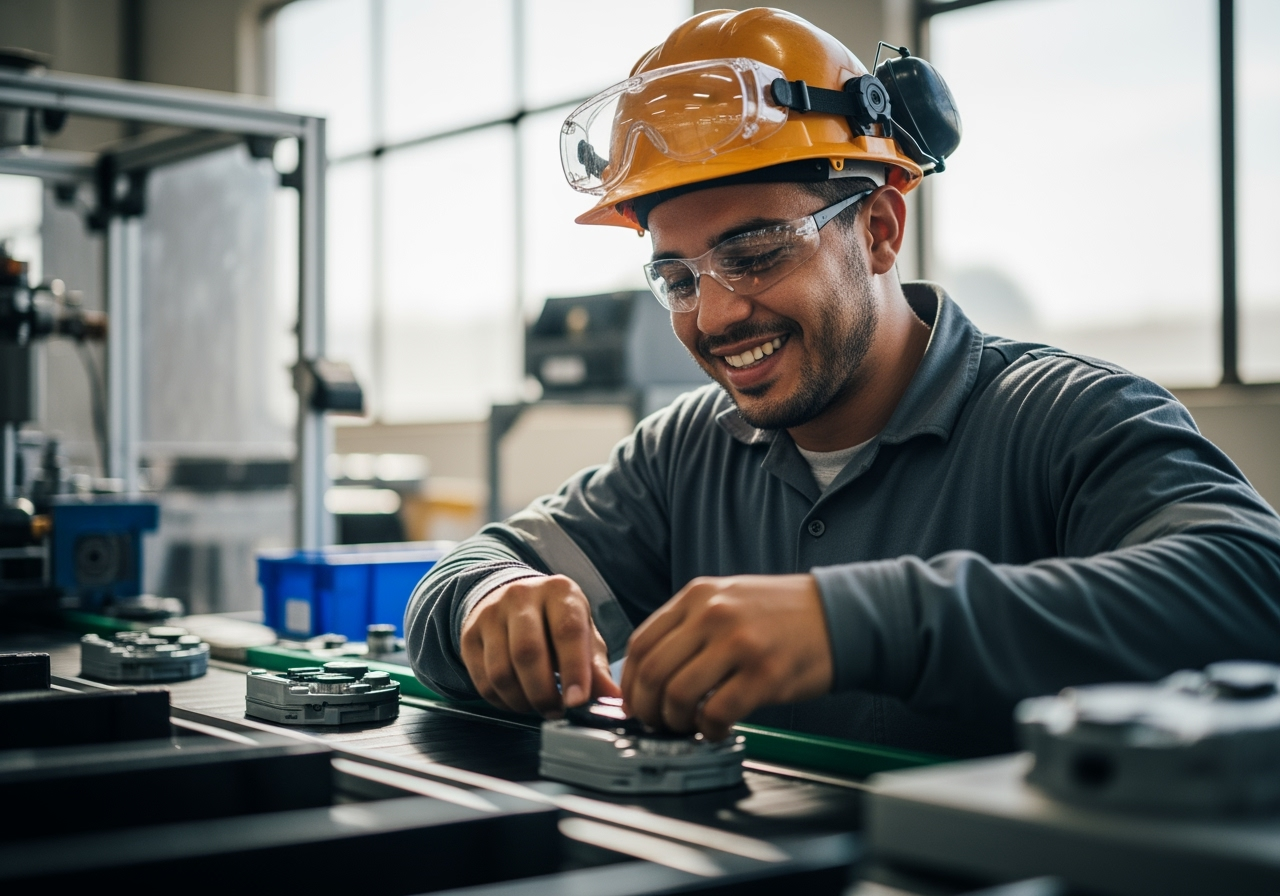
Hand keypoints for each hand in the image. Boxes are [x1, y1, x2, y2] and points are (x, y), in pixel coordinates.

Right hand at [459, 574, 620, 715]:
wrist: (511, 601)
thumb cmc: (555, 621)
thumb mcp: (583, 634)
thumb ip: (596, 666)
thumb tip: (613, 698)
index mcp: (559, 591)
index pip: (567, 631)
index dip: (574, 670)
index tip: (577, 701)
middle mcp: (521, 596)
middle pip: (528, 653)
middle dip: (544, 693)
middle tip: (556, 711)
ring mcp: (491, 613)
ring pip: (501, 671)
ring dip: (522, 701)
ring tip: (538, 706)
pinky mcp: (469, 635)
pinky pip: (482, 681)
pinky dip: (502, 701)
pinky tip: (517, 700)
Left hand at [621, 574, 832, 739]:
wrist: (839, 615)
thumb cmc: (782, 614)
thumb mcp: (728, 598)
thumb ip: (689, 625)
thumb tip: (651, 671)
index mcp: (698, 595)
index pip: (642, 642)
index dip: (630, 682)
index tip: (636, 702)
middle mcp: (714, 614)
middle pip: (652, 672)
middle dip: (648, 708)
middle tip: (657, 723)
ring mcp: (740, 643)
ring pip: (679, 694)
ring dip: (676, 721)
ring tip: (689, 726)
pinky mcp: (765, 674)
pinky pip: (717, 713)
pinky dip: (709, 730)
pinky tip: (718, 728)